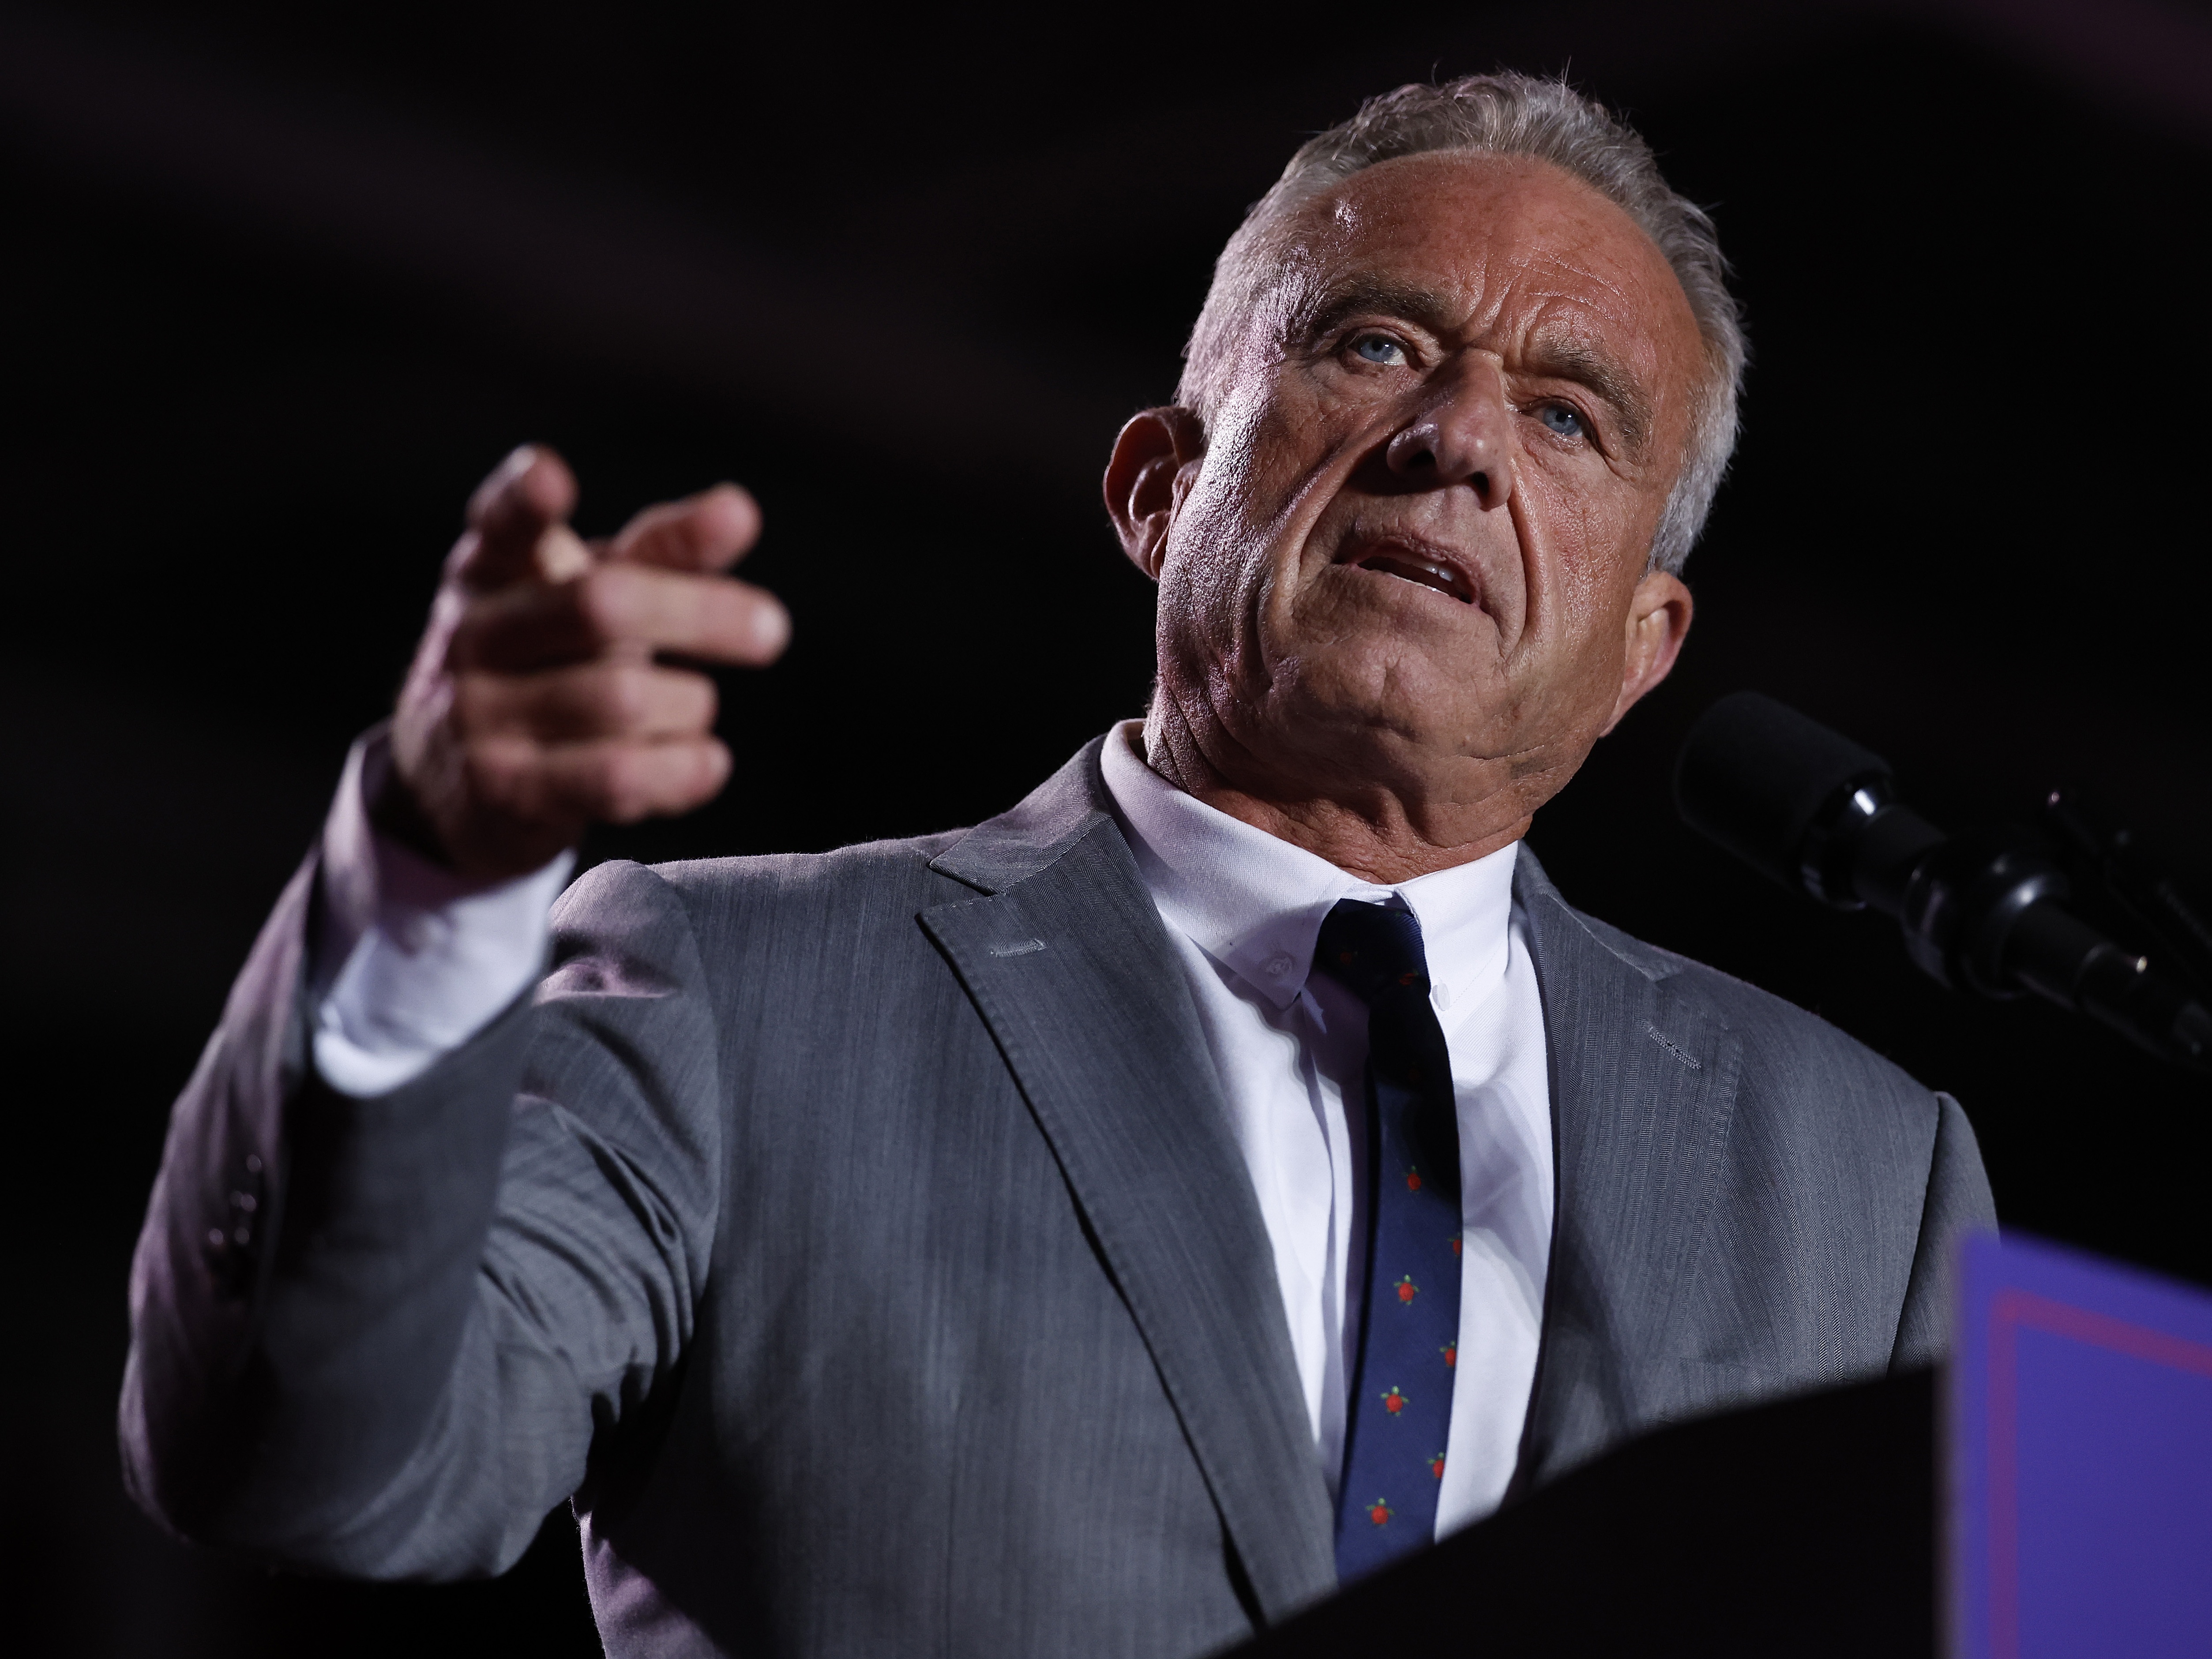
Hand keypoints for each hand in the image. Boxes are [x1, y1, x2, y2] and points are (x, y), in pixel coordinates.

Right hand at [386, 445, 790, 878]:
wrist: (466, 785)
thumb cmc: (553, 665)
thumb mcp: (595, 597)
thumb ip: (664, 553)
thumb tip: (738, 509)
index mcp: (491, 570)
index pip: (501, 524)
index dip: (522, 500)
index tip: (551, 476)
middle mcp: (474, 634)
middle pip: (601, 606)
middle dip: (701, 615)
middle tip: (772, 630)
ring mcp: (478, 714)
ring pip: (625, 698)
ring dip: (690, 705)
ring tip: (692, 708)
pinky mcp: (504, 790)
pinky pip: (618, 777)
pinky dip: (684, 770)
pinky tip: (707, 763)